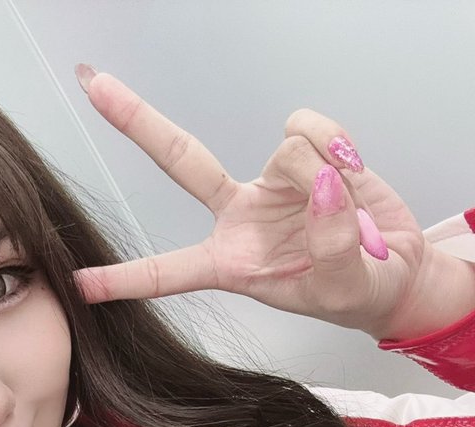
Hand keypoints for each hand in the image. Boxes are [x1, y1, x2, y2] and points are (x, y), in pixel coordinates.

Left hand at [70, 68, 435, 340]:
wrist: (395, 270)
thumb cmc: (357, 292)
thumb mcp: (342, 289)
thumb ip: (331, 245)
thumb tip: (322, 183)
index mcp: (231, 264)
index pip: (168, 272)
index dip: (124, 278)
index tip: (79, 285)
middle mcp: (239, 217)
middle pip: (180, 160)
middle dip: (136, 121)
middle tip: (91, 85)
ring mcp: (269, 182)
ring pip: (286, 147)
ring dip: (325, 171)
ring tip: (348, 211)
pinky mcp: (304, 154)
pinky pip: (310, 127)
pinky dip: (339, 143)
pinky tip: (351, 173)